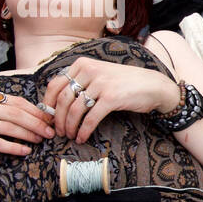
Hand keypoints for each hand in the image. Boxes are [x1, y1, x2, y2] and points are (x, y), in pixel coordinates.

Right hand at [0, 91, 54, 173]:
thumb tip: (28, 113)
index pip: (14, 101)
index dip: (35, 110)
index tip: (49, 119)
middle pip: (14, 113)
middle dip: (36, 122)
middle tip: (50, 132)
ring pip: (7, 127)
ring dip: (28, 134)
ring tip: (40, 140)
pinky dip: (13, 147)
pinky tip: (25, 151)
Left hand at [41, 58, 181, 143]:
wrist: (154, 86)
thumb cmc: (126, 82)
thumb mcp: (101, 74)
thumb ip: (81, 81)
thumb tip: (58, 101)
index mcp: (83, 64)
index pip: (56, 84)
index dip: (48, 103)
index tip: (48, 117)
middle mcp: (90, 71)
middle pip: (63, 99)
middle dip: (58, 119)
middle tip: (58, 131)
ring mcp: (101, 84)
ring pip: (75, 110)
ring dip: (70, 126)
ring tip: (70, 136)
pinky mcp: (111, 98)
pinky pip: (91, 118)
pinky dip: (84, 130)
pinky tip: (82, 138)